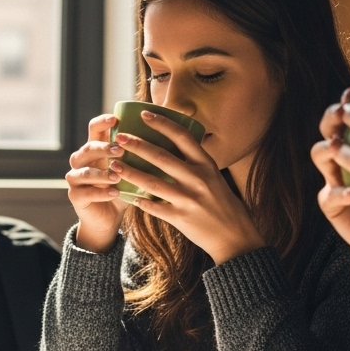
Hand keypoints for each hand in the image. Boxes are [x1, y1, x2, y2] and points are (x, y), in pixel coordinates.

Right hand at [65, 113, 130, 251]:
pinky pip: (85, 192)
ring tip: (118, 177)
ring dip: (102, 173)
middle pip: (87, 148)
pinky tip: (114, 193)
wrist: (108, 218)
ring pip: (84, 171)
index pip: (94, 129)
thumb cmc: (123, 189)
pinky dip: (101, 193)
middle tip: (121, 150)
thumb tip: (169, 137)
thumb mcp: (132, 170)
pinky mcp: (75, 196)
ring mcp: (76, 179)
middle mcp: (81, 161)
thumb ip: (140, 155)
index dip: (102, 122)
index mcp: (95, 149)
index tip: (115, 119)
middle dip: (104, 148)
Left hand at [114, 110, 265, 264]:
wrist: (234, 236)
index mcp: (207, 164)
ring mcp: (189, 199)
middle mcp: (198, 179)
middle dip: (138, 145)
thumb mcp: (214, 177)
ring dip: (131, 172)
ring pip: (153, 182)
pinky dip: (139, 200)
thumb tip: (174, 143)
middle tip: (120, 137)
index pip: (182, 136)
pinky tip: (125, 194)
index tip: (144, 114)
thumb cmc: (222, 203)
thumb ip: (195, 162)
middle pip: (162, 157)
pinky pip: (154, 207)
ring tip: (114, 164)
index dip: (162, 123)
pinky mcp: (181, 218)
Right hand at [311, 88, 349, 261]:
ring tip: (338, 146)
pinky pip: (330, 195)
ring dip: (328, 147)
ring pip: (320, 154)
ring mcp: (337, 178)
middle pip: (332, 127)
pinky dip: (340, 192)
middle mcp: (349, 156)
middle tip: (345, 110)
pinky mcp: (334, 205)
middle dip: (334, 116)